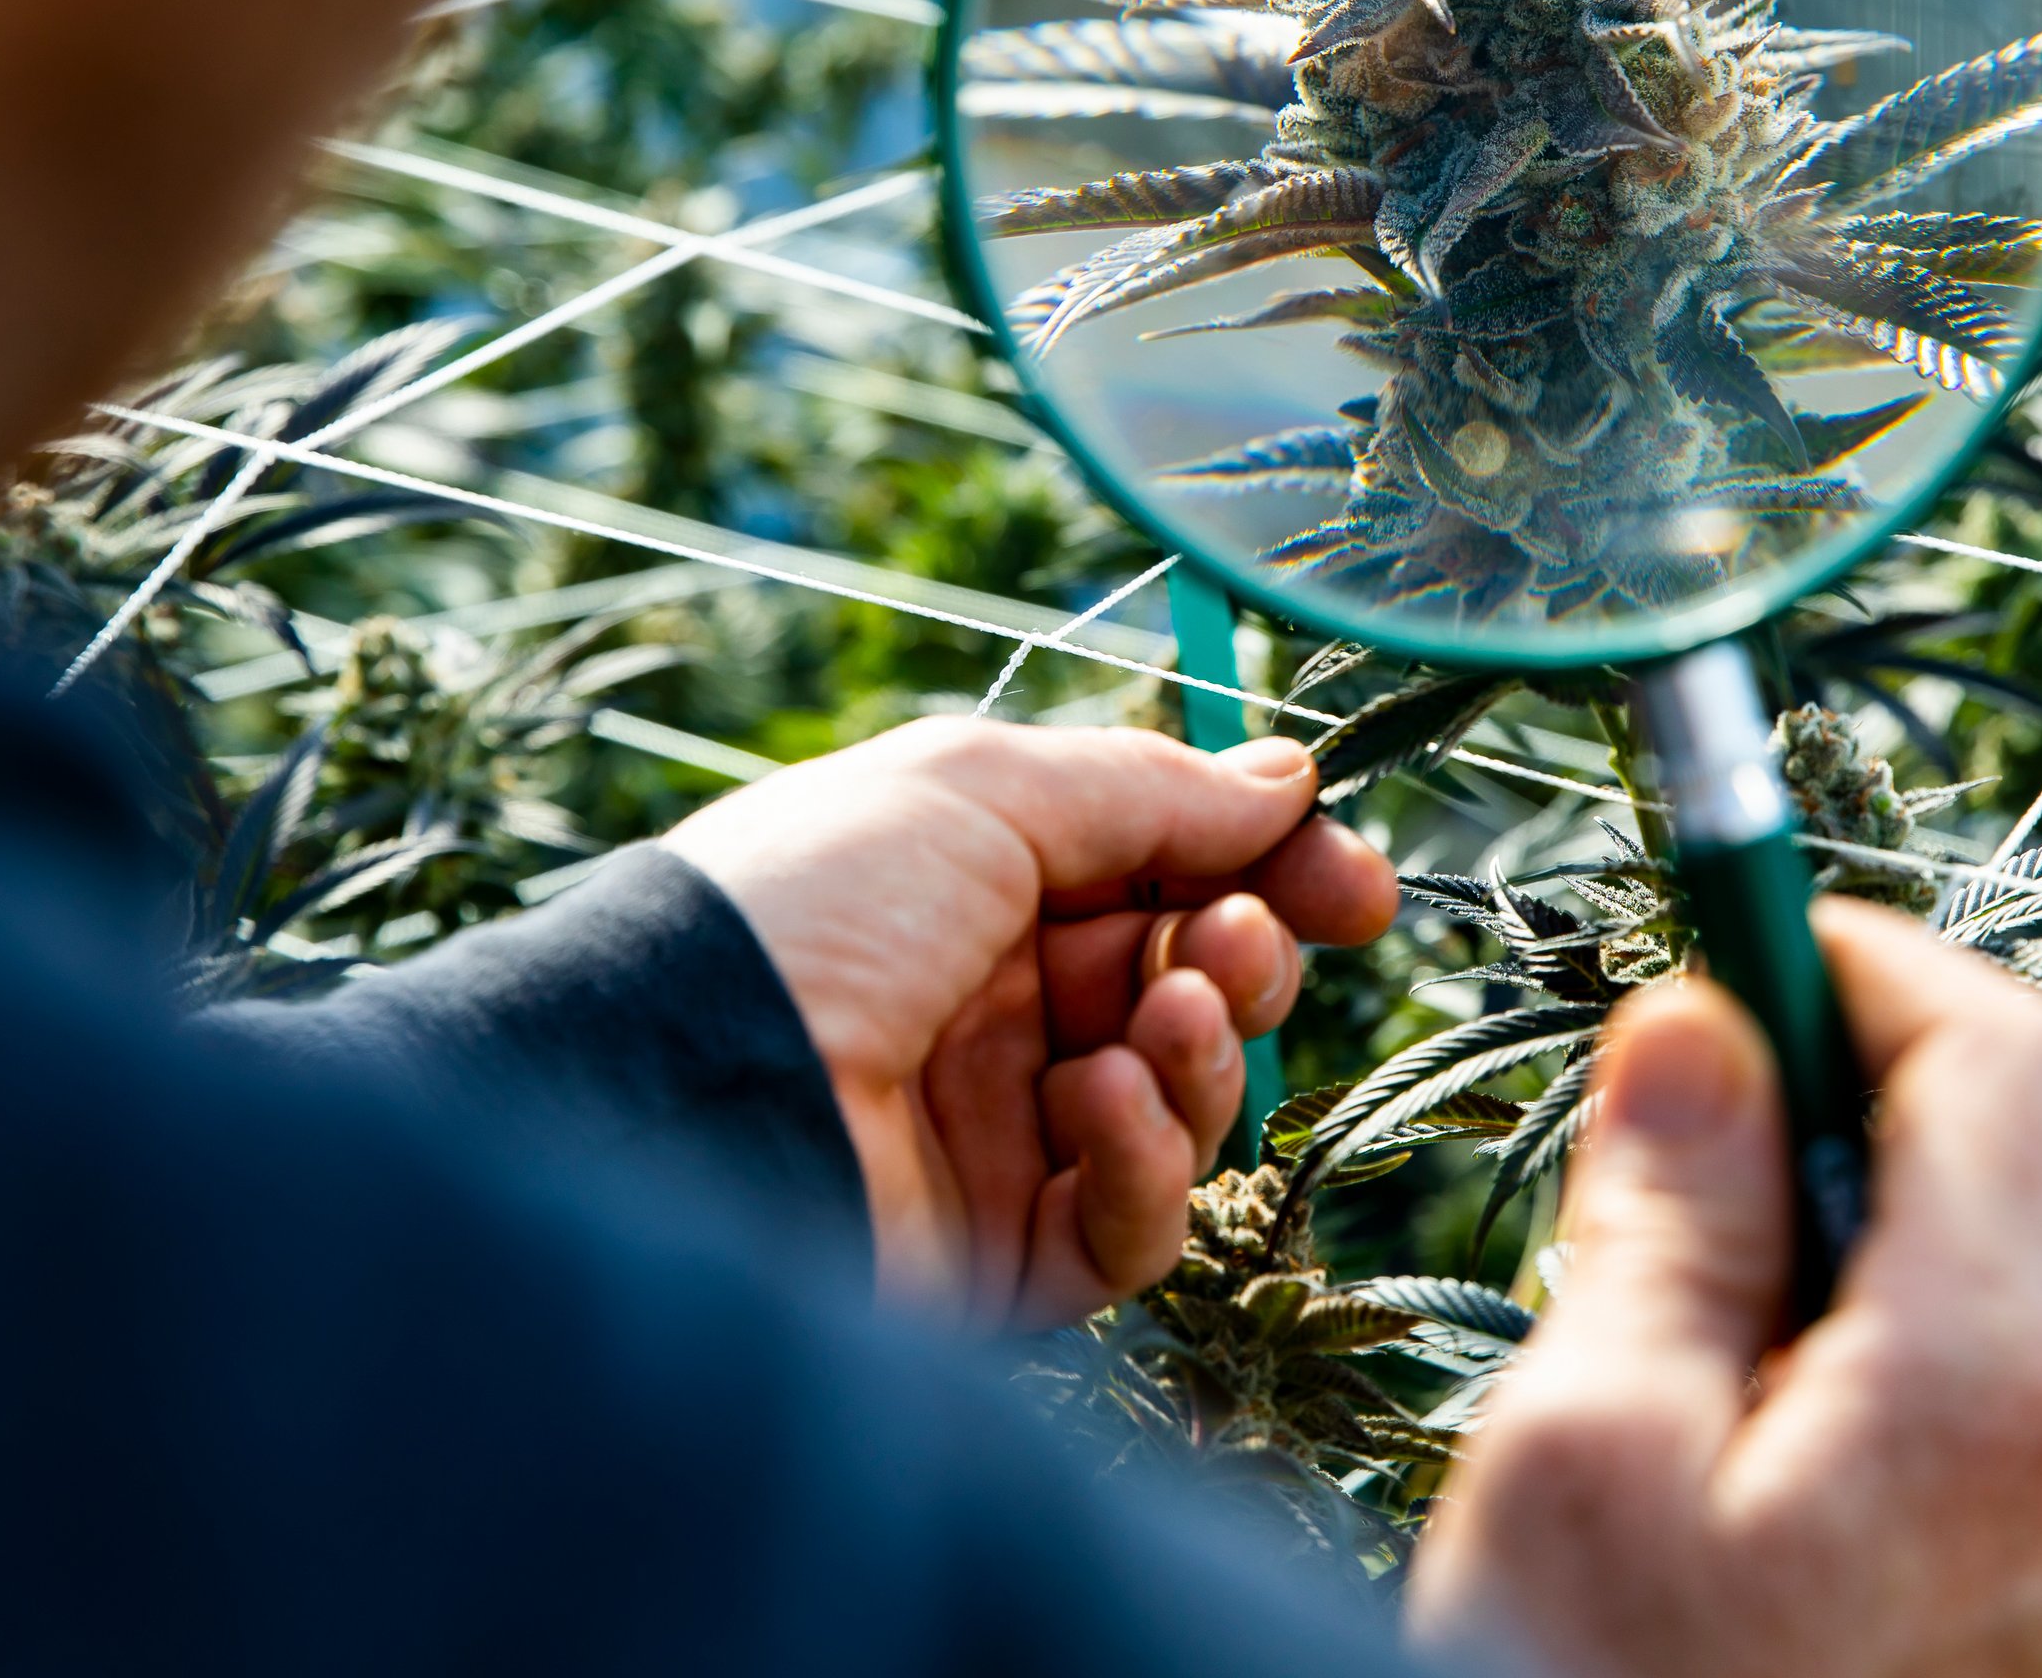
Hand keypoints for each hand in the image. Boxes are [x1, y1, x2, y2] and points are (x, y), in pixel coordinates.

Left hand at [665, 717, 1396, 1325]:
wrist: (687, 1080)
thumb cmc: (811, 905)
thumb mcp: (980, 791)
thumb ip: (1147, 790)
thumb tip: (1285, 780)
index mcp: (978, 888)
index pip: (1165, 877)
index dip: (1270, 877)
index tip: (1353, 884)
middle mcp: (993, 1010)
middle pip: (1189, 986)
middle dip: (1241, 958)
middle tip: (1229, 944)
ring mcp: (998, 1140)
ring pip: (1181, 1106)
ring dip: (1199, 1053)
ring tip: (1155, 1023)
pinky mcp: (999, 1260)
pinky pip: (1129, 1225)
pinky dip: (1143, 1161)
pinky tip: (1094, 1107)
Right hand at [1408, 902, 2041, 1677]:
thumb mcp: (1581, 1455)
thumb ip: (1668, 1214)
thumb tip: (1700, 1021)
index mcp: (2006, 1394)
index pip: (2008, 1057)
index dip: (1866, 958)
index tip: (1743, 939)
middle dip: (1893, 1095)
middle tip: (1706, 1122)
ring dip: (1926, 1232)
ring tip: (1735, 1309)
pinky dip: (1958, 1364)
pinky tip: (1807, 1436)